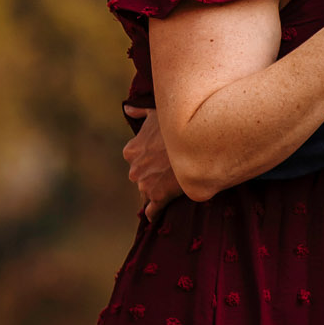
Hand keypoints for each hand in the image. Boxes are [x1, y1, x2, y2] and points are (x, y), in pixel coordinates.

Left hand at [122, 104, 180, 219]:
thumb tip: (127, 108)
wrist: (196, 140)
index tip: (160, 160)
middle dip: (152, 176)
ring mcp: (145, 184)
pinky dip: (153, 213)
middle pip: (141, 177)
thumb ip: (140, 111)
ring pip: (147, 192)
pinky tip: (154, 216)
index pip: (136, 161)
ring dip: (156, 191)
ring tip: (171, 188)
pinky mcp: (158, 196)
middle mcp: (134, 169)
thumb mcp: (156, 112)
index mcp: (131, 150)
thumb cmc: (178, 124)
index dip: (149, 160)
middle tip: (169, 172)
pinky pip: (153, 210)